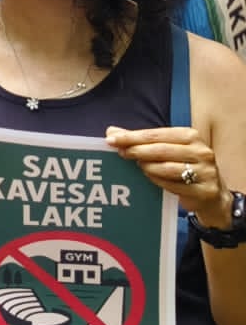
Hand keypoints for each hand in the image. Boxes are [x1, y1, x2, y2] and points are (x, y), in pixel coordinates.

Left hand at [107, 125, 234, 227]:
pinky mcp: (205, 190)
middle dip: (137, 151)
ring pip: (167, 168)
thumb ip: (141, 140)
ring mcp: (205, 172)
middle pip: (161, 150)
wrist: (212, 193)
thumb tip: (111, 131)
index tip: (112, 139)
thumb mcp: (166, 148)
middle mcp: (201, 151)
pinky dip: (158, 181)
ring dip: (147, 167)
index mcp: (190, 136)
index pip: (156, 134)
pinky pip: (174, 186)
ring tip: (138, 166)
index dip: (132, 137)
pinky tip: (150, 178)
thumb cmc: (184, 165)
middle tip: (120, 153)